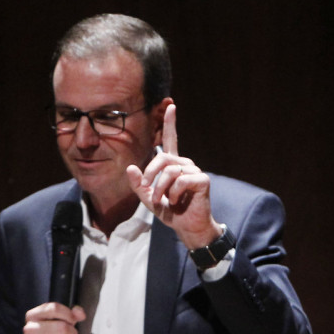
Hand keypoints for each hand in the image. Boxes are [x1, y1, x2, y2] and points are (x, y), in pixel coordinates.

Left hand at [126, 104, 220, 249]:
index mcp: (173, 165)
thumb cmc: (170, 212)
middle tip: (149, 191)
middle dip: (151, 174)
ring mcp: (195, 171)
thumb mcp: (148, 198)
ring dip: (162, 189)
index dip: (170, 123)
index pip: (171, 139)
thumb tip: (130, 167)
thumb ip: (138, 184)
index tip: (171, 106)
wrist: (187, 227)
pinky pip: (181, 180)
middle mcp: (185, 164)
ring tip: (164, 200)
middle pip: (163, 158)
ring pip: (170, 171)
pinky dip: (174, 193)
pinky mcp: (202, 180)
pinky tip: (177, 201)